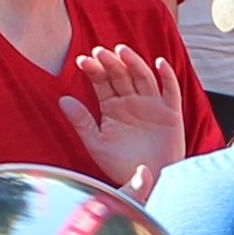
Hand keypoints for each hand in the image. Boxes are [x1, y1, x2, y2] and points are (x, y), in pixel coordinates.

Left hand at [61, 44, 183, 190]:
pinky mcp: (171, 113)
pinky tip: (159, 63)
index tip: (81, 61)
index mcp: (112, 106)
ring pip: (143, 77)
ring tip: (121, 50)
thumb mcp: (97, 144)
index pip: (102, 82)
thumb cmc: (120, 166)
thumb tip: (63, 100)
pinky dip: (167, 76)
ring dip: (133, 62)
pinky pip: (171, 91)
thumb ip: (81, 122)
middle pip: (121, 75)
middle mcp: (132, 101)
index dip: (93, 70)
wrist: (147, 183)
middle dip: (110, 63)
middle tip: (99, 52)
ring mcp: (152, 105)